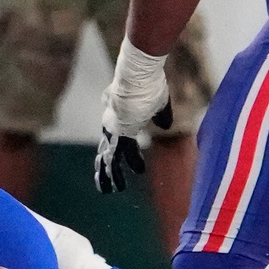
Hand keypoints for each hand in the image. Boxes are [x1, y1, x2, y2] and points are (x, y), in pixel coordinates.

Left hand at [94, 38, 171, 193]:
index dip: (118, 151)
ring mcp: (113, 131)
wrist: (139, 76)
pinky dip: (116, 173)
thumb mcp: (159, 102)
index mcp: (119, 117)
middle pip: (106, 151)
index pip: (117, 139)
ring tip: (111, 192)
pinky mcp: (117, 136)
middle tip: (105, 184)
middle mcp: (112, 125)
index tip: (123, 160)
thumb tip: (163, 126)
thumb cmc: (149, 84)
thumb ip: (161, 115)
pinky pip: (114, 159)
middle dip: (106, 168)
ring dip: (110, 176)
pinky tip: (118, 185)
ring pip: (108, 159)